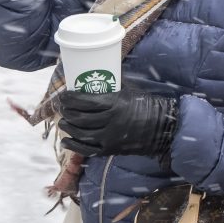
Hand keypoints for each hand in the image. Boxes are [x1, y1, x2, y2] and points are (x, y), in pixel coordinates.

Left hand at [58, 89, 177, 156]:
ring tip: (63, 123)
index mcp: (115, 103)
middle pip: (80, 118)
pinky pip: (88, 150)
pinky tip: (66, 141)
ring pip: (81, 134)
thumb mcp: (128, 90)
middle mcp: (111, 121)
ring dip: (68, 128)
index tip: (64, 96)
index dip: (70, 98)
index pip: (85, 101)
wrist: (161, 127)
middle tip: (62, 107)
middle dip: (67, 112)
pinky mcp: (110, 150)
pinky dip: (74, 146)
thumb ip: (111, 84)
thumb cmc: (144, 104)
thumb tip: (95, 71)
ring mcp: (110, 138)